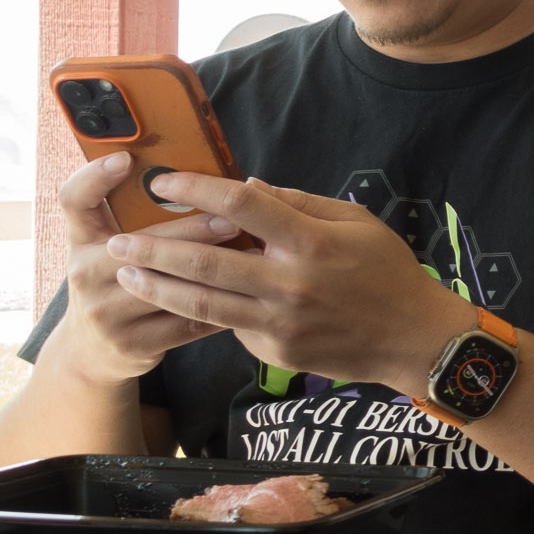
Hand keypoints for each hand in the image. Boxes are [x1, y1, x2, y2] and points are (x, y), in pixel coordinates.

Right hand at [48, 152, 242, 385]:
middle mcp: (84, 273)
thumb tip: (193, 177)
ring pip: (167, 284)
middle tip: (234, 217)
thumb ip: (134, 217)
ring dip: (214, 269)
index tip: (126, 158)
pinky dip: (219, 305)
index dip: (94, 177)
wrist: (91, 352)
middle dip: (191, 229)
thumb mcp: (108, 249)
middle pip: (139, 242)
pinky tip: (247, 292)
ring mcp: (105, 312)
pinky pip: (185, 321)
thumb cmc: (113, 284)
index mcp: (80, 241)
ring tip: (251, 254)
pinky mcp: (132, 343)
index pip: (73, 199)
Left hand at [106, 175, 474, 394]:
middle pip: (205, 260)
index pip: (239, 204)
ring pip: (202, 303)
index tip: (164, 182)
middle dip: (154, 246)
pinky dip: (207, 311)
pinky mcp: (275, 351)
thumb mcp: (356, 222)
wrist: (415, 340)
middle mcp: (290, 283)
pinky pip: (231, 326)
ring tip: (126, 273)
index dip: (195, 189)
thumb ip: (299, 202)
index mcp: (311, 241)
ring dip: (158, 286)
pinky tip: (185, 299)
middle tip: (118, 238)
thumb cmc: (389, 272)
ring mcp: (280, 322)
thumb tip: (246, 184)